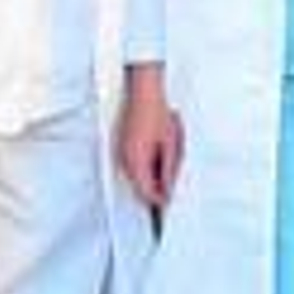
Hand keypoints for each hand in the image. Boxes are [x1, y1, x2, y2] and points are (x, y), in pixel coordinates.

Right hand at [118, 64, 184, 209]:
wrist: (144, 93)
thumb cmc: (157, 115)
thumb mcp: (170, 146)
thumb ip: (168, 171)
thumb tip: (168, 190)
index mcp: (136, 162)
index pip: (145, 193)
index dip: (159, 200)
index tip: (170, 200)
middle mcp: (125, 161)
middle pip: (140, 187)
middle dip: (156, 187)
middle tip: (172, 178)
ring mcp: (122, 153)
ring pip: (137, 176)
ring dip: (152, 174)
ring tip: (167, 157)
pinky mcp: (123, 146)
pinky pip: (134, 164)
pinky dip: (147, 165)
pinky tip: (158, 151)